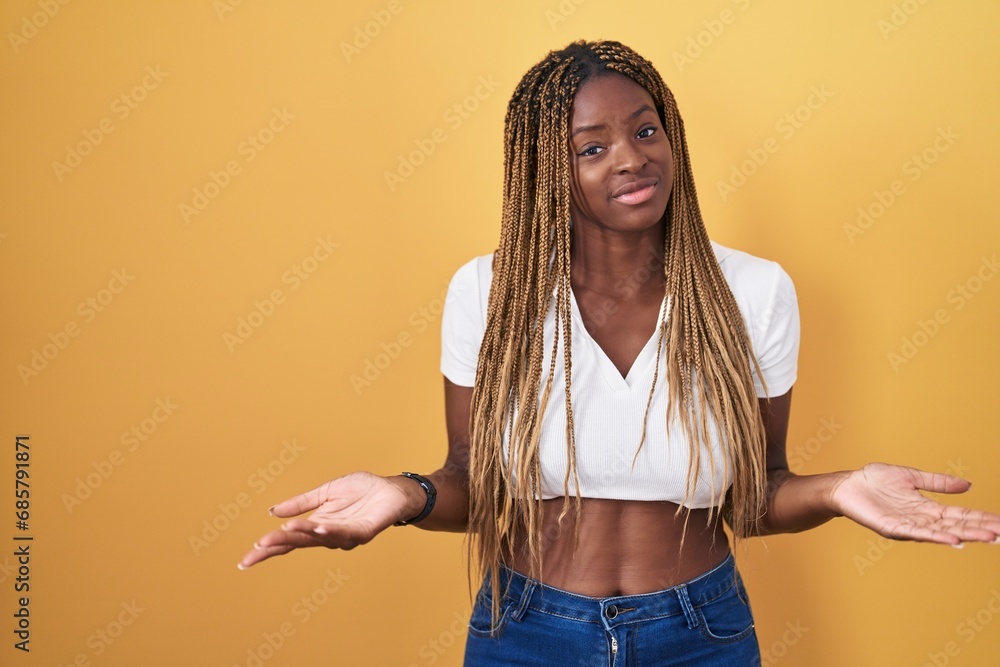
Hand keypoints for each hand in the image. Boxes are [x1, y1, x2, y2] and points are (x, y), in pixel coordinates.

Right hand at [238, 471, 416, 568]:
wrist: (392, 489)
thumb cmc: (363, 490)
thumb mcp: (325, 492)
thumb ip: (301, 503)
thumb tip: (272, 512)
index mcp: (317, 525)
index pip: (289, 540)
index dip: (268, 549)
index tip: (246, 560)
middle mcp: (329, 534)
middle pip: (299, 543)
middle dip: (278, 545)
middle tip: (257, 548)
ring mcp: (346, 535)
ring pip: (320, 537)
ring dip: (302, 535)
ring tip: (283, 532)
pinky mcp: (364, 531)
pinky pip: (345, 533)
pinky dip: (331, 531)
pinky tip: (319, 526)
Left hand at [829, 462, 999, 544]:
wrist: (847, 484)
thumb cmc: (875, 481)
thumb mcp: (912, 477)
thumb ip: (938, 483)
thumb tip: (968, 486)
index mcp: (926, 508)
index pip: (960, 514)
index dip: (980, 518)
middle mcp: (920, 519)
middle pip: (956, 525)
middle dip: (979, 529)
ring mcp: (907, 525)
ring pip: (941, 532)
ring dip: (964, 535)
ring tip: (987, 537)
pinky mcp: (891, 527)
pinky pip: (917, 533)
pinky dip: (936, 536)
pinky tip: (953, 539)